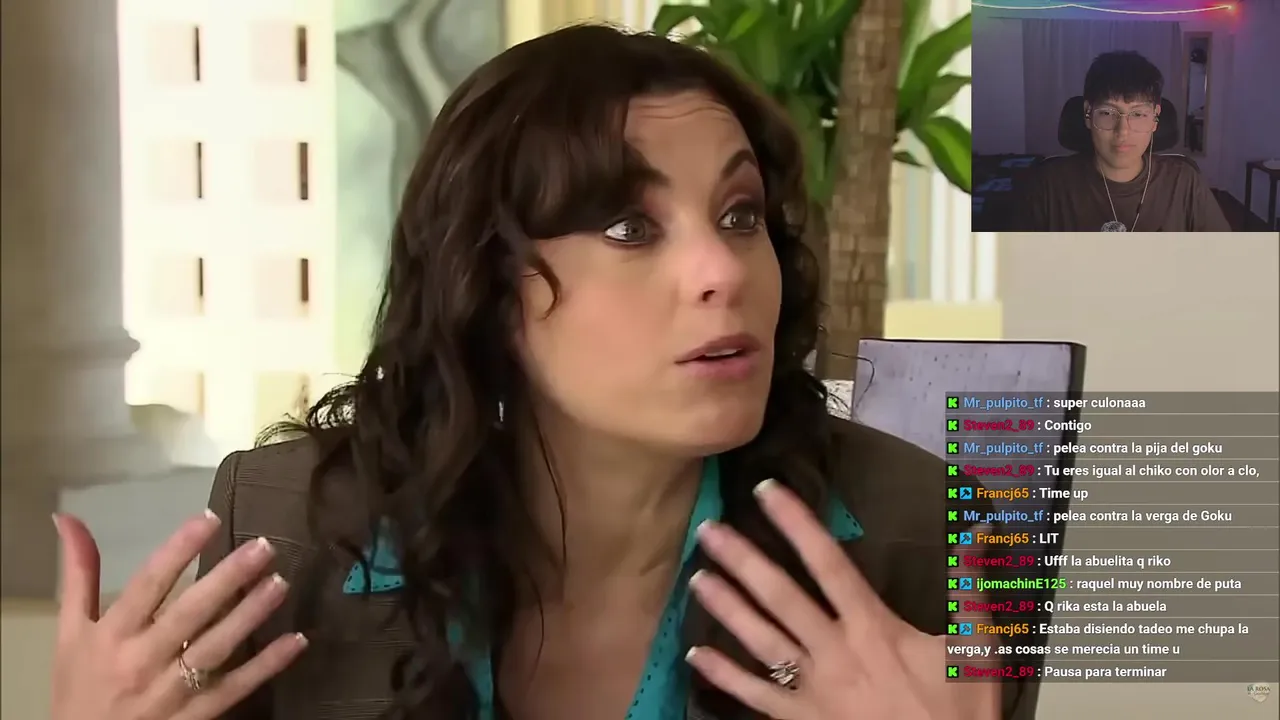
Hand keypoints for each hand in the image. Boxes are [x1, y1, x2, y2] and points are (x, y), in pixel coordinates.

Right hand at [51, 511, 306, 719]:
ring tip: (280, 583)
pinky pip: (235, 688)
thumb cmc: (78, 684)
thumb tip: (69, 518)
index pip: (148, 584)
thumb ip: (78, 575)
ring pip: (215, 648)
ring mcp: (170, 691)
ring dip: (249, 615)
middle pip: (190, 613)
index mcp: (112, 633)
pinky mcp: (193, 716)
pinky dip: (266, 665)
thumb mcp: (70, 631)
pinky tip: (295, 640)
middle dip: (227, 578)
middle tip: (263, 547)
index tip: (210, 518)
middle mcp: (141, 659)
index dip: (178, 549)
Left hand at [685, 480, 998, 719]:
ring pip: (760, 640)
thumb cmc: (960, 711)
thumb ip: (968, 585)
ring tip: (697, 577)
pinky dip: (724, 677)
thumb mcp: (976, 646)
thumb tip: (974, 529)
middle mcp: (834, 651)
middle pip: (780, 596)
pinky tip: (694, 655)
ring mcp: (814, 689)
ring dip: (727, 607)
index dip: (796, 523)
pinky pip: (756, 697)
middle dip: (743, 560)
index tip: (767, 491)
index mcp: (872, 627)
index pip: (828, 562)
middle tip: (708, 530)